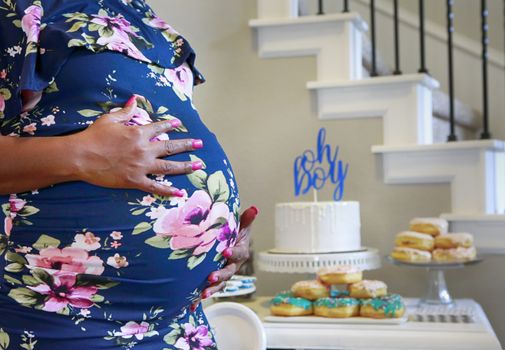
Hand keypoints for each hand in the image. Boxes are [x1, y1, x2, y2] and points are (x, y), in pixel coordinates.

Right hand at [72, 95, 202, 196]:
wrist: (80, 156)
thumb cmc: (93, 136)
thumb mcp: (110, 119)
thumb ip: (126, 111)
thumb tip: (135, 99)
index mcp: (138, 133)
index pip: (160, 127)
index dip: (170, 125)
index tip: (179, 124)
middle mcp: (144, 149)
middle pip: (171, 147)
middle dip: (187, 145)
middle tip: (200, 144)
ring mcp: (141, 166)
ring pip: (169, 166)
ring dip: (186, 166)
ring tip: (199, 165)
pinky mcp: (135, 180)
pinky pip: (155, 186)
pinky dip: (168, 190)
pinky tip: (180, 192)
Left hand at [191, 206, 258, 310]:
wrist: (228, 244)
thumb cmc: (234, 233)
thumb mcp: (241, 226)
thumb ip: (246, 219)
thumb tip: (254, 208)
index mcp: (241, 252)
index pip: (239, 253)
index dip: (233, 253)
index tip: (225, 252)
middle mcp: (233, 265)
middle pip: (228, 272)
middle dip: (220, 276)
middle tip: (211, 277)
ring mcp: (224, 274)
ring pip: (219, 284)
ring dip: (212, 290)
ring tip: (202, 294)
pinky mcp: (214, 280)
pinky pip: (208, 289)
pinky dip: (199, 299)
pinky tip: (190, 305)